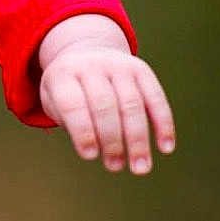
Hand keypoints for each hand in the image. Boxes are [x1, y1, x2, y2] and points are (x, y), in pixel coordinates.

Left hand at [38, 35, 175, 174]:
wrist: (85, 53)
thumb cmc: (68, 90)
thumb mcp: (54, 100)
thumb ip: (68, 122)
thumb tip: (94, 150)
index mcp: (63, 75)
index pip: (73, 104)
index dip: (82, 131)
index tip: (90, 156)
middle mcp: (91, 66)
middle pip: (104, 105)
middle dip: (111, 140)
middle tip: (115, 166)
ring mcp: (118, 65)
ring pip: (132, 104)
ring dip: (137, 139)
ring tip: (140, 168)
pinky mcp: (141, 70)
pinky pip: (155, 98)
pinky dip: (163, 124)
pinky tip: (165, 148)